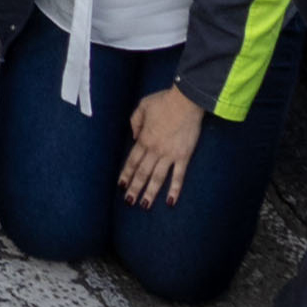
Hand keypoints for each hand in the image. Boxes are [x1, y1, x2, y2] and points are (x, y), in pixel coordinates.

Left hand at [119, 86, 201, 207]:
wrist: (186, 100)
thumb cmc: (163, 101)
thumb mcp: (142, 106)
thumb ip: (134, 122)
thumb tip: (134, 137)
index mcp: (144, 138)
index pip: (132, 161)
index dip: (125, 175)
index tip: (121, 186)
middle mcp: (154, 150)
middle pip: (142, 173)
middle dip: (134, 188)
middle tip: (129, 202)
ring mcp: (170, 155)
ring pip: (157, 178)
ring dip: (150, 193)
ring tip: (144, 206)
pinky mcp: (184, 156)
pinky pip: (178, 176)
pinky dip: (174, 189)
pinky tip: (170, 201)